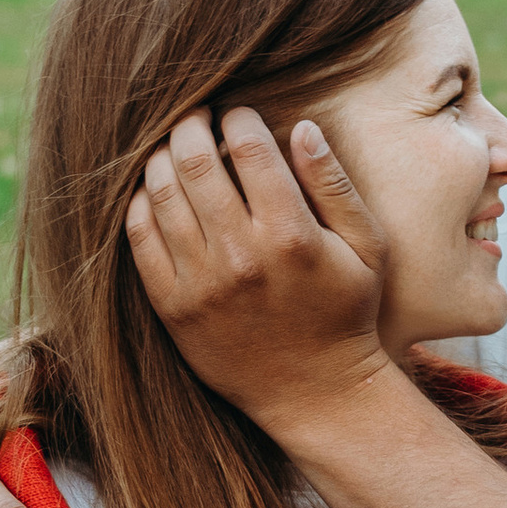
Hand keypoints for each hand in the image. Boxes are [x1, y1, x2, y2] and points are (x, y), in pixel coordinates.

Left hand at [125, 106, 391, 443]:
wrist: (315, 392)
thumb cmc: (346, 313)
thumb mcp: (365, 247)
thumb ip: (334, 185)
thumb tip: (302, 127)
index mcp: (291, 234)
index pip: (250, 149)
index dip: (239, 119)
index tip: (239, 115)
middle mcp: (241, 255)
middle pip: (196, 161)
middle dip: (191, 126)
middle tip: (194, 117)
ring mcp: (201, 282)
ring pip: (162, 193)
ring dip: (162, 159)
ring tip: (173, 150)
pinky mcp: (173, 306)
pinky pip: (140, 238)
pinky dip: (141, 204)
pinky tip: (155, 193)